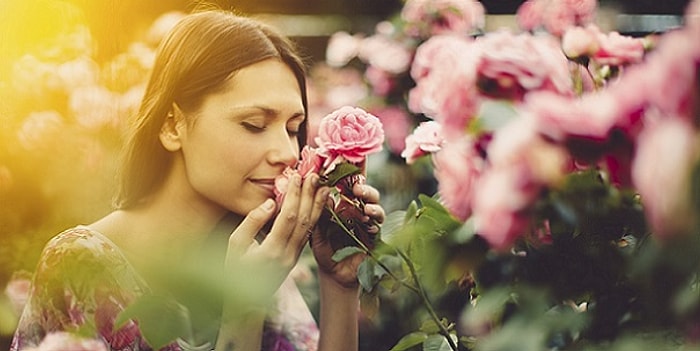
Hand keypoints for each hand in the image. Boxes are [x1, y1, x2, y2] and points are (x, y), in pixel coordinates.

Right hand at [224, 173, 328, 304]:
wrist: (246, 301)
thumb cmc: (235, 269)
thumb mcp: (234, 245)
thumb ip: (252, 222)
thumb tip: (270, 202)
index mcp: (271, 251)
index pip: (287, 218)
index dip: (293, 196)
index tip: (296, 176)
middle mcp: (287, 254)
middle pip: (303, 220)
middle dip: (309, 195)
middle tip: (314, 175)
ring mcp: (295, 257)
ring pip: (310, 227)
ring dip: (317, 205)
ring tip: (323, 186)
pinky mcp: (297, 257)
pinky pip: (309, 234)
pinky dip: (315, 216)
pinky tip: (319, 203)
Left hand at [311, 182, 384, 288]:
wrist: (335, 274)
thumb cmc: (324, 250)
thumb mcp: (316, 232)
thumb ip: (319, 215)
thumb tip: (324, 194)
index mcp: (343, 205)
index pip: (350, 185)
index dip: (353, 174)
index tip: (350, 165)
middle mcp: (358, 211)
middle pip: (367, 193)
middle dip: (365, 189)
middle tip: (357, 188)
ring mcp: (368, 224)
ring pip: (376, 208)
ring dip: (373, 205)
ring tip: (366, 208)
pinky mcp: (375, 238)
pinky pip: (378, 228)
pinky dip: (375, 224)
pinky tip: (369, 225)